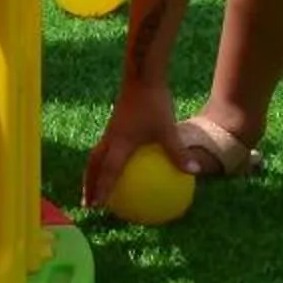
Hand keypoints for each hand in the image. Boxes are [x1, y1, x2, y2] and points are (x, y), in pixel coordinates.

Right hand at [80, 84, 189, 208]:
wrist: (142, 77)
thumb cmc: (154, 103)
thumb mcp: (168, 130)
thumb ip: (178, 152)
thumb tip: (194, 172)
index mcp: (120, 143)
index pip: (107, 171)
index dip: (101, 189)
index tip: (96, 205)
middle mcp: (111, 139)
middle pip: (94, 166)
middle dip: (89, 185)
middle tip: (88, 202)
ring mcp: (111, 131)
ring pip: (96, 156)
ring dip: (92, 173)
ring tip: (94, 187)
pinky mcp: (115, 124)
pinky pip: (105, 148)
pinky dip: (105, 160)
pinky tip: (118, 164)